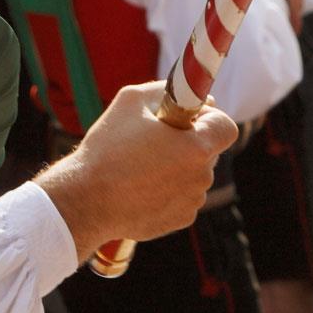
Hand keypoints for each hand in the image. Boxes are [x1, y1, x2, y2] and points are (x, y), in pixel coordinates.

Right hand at [36, 83, 237, 260]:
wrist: (86, 200)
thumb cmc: (108, 148)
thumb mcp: (132, 101)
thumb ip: (167, 90)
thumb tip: (195, 97)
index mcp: (197, 148)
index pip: (226, 126)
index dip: (210, 118)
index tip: (188, 117)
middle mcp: (202, 177)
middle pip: (208, 151)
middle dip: (188, 142)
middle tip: (155, 140)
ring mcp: (192, 202)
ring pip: (193, 175)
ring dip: (176, 167)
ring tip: (139, 166)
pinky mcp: (179, 221)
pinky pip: (181, 197)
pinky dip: (167, 190)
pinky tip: (139, 188)